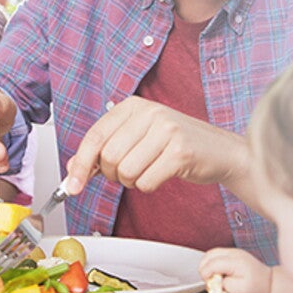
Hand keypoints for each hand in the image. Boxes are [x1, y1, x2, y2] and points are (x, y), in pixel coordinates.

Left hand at [65, 96, 249, 194]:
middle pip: (109, 157)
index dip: (81, 164)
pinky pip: (146, 182)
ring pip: (126, 171)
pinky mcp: (181, 152)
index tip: (72, 185)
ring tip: (148, 170)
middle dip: (114, 175)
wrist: (220, 151)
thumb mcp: (138, 138)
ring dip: (132, 182)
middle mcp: (150, 113)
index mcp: (134, 105)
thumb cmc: (177, 144)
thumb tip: (73, 169)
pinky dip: (149, 186)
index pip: (95, 136)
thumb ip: (105, 150)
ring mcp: (167, 130)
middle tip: (129, 172)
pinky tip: (162, 174)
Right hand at [199, 247, 271, 292]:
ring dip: (207, 263)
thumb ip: (224, 285)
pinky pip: (217, 254)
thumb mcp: (239, 290)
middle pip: (210, 254)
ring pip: (212, 252)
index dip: (206, 273)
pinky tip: (217, 272)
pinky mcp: (233, 253)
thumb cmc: (257, 286)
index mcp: (236, 262)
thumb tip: (214, 281)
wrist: (268, 281)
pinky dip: (212, 262)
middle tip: (207, 279)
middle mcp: (234, 253)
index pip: (213, 263)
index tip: (207, 282)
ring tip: (212, 276)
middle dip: (204, 267)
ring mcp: (233, 251)